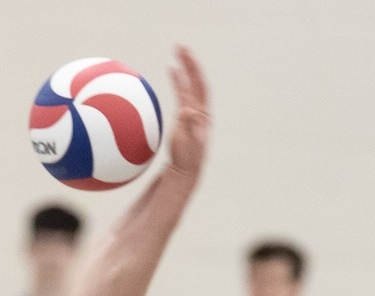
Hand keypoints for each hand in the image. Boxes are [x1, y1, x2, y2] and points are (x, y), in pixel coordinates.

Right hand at [166, 46, 210, 180]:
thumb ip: (189, 125)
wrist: (185, 169)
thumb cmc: (187, 158)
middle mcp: (199, 109)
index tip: (186, 57)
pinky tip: (172, 70)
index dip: (193, 71)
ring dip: (185, 68)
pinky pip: (182, 93)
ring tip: (178, 52)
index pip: (199, 86)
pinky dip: (178, 80)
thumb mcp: (188, 142)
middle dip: (190, 63)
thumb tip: (188, 109)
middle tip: (181, 47)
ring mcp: (193, 111)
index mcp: (202, 114)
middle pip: (196, 81)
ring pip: (190, 85)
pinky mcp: (184, 115)